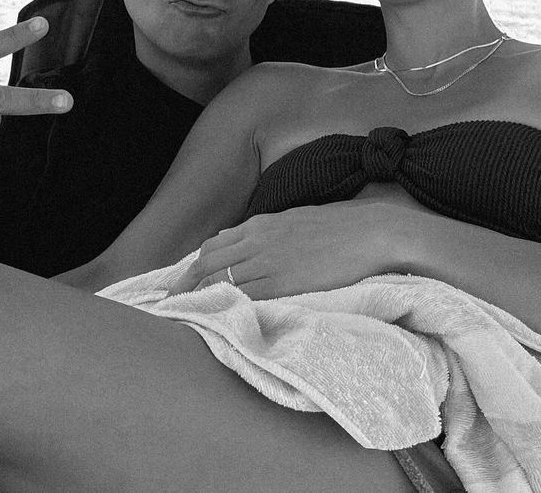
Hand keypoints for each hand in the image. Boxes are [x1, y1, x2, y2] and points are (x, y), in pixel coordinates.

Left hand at [175, 203, 388, 298]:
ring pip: (221, 281)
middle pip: (207, 263)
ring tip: (187, 316)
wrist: (369, 232)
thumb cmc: (339, 227)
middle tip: (170, 304)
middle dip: (185, 284)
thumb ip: (266, 233)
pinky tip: (220, 319)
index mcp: (261, 224)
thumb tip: (241, 244)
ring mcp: (269, 263)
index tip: (181, 282)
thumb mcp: (295, 221)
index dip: (194, 266)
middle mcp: (258, 241)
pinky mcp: (283, 284)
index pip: (214, 246)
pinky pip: (245, 298)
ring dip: (202, 298)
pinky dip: (228, 307)